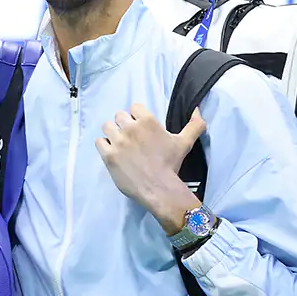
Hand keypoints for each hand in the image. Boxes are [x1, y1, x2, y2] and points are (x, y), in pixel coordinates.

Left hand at [96, 104, 205, 232]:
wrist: (159, 188)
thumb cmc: (171, 164)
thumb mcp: (185, 143)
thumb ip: (194, 125)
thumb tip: (197, 109)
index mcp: (147, 121)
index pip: (134, 107)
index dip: (137, 116)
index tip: (141, 128)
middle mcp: (130, 128)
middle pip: (119, 116)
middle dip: (124, 125)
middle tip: (130, 138)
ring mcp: (118, 142)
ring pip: (107, 127)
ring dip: (112, 133)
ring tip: (120, 144)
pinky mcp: (108, 155)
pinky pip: (99, 142)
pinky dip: (104, 146)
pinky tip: (113, 152)